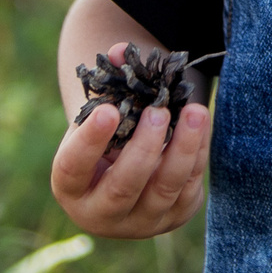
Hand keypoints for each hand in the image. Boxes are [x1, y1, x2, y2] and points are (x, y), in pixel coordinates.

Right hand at [50, 43, 212, 237]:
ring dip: (183, 149)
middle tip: (158, 112)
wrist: (130, 166)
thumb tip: (120, 51)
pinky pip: (190, 186)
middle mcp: (101, 212)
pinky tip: (200, 122)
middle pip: (123, 186)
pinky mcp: (174, 216)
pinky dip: (197, 152)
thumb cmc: (108, 134)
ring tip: (194, 112)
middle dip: (144, 148)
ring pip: (164, 189)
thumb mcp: (100, 114)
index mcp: (70, 186)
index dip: (89, 141)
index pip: (73, 168)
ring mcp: (140, 221)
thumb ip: (108, 80)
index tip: (107, 110)